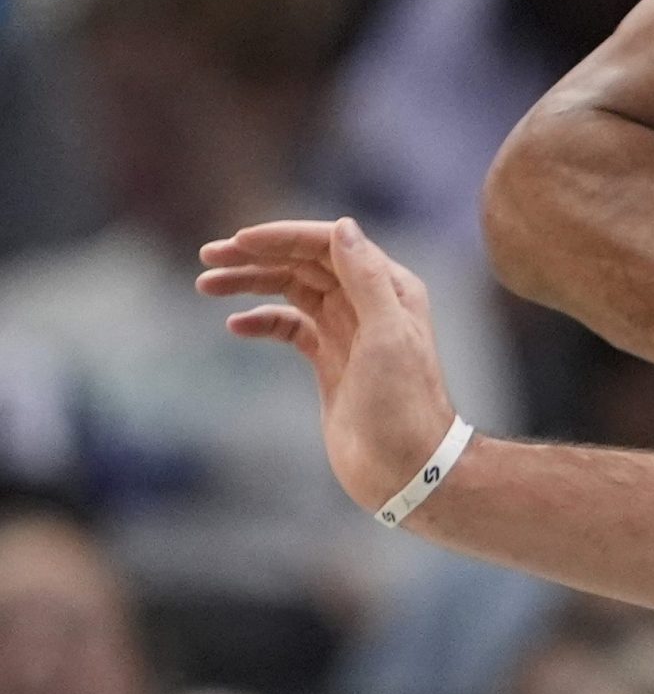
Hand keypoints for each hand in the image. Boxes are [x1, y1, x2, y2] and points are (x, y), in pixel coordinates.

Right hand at [198, 218, 456, 509]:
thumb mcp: (387, 336)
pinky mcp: (330, 362)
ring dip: (252, 283)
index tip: (238, 240)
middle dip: (259, 256)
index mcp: (389, 288)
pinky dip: (263, 321)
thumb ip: (367, 280)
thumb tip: (343, 226)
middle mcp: (369, 303)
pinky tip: (236, 324)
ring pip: (294, 291)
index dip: (284, 237)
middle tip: (208, 257)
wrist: (406, 467)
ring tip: (206, 284)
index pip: (331, 245)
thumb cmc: (404, 404)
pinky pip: (291, 328)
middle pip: (307, 263)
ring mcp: (348, 332)